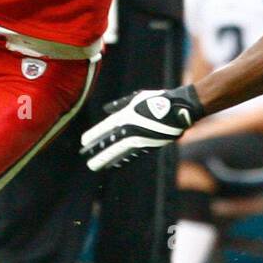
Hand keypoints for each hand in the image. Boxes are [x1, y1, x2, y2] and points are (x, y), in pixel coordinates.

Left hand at [80, 86, 205, 170]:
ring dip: (105, 158)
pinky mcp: (149, 146)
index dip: (94, 135)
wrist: (179, 110)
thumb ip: (120, 104)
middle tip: (84, 156)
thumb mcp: (136, 98)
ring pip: (118, 151)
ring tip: (94, 164)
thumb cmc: (158, 100)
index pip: (105, 128)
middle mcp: (130, 129)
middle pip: (109, 142)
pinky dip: (121, 160)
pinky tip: (114, 165)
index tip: (83, 141)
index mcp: (126, 115)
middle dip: (96, 150)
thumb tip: (106, 109)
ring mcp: (139, 139)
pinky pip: (131, 155)